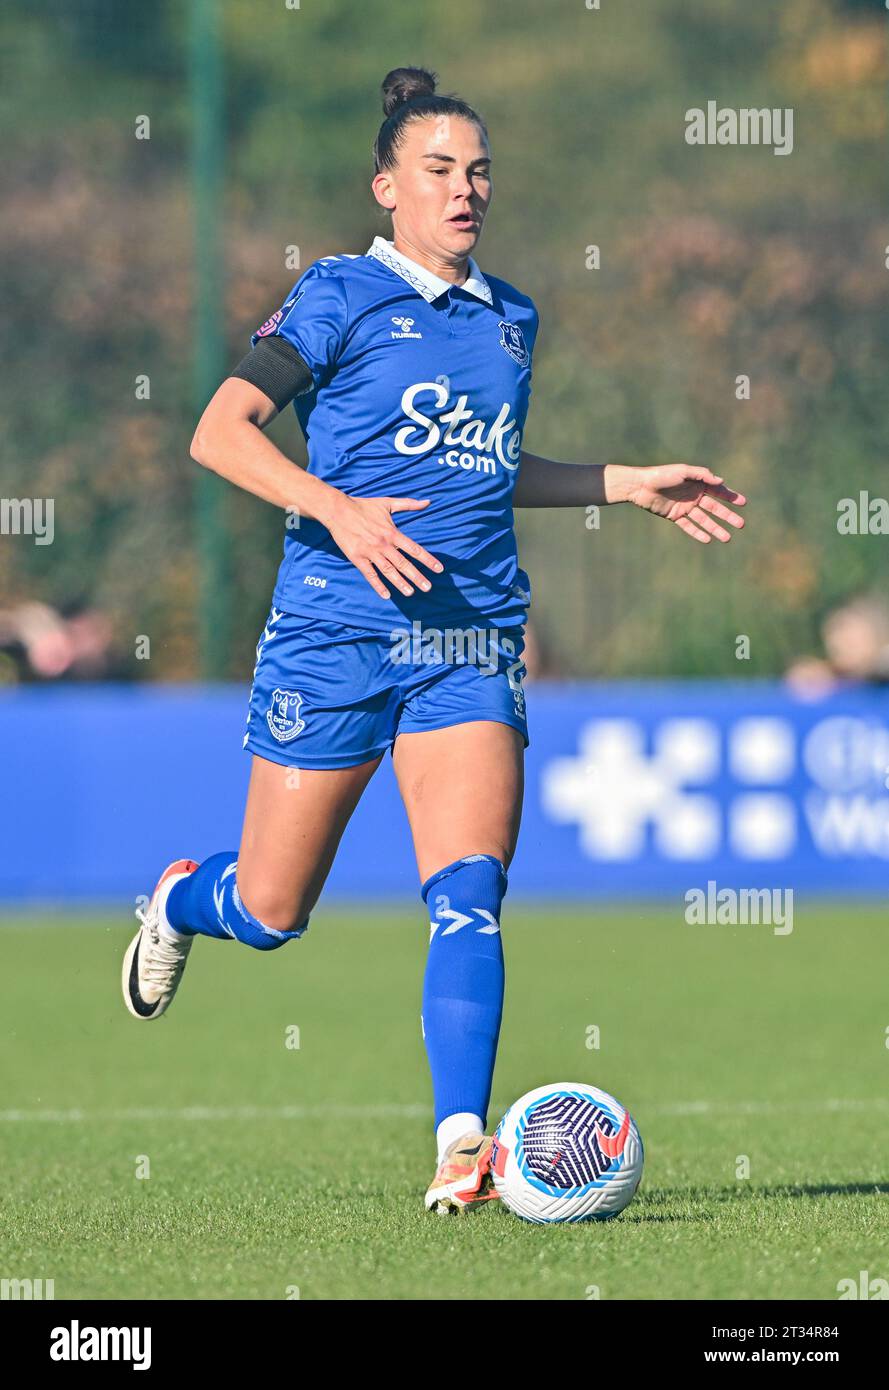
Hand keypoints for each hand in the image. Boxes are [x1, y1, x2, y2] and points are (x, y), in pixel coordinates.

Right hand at [324, 494, 442, 598]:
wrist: (338, 510)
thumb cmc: (364, 506)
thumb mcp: (388, 503)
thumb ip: (409, 504)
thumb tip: (428, 502)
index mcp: (392, 533)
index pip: (414, 549)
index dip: (427, 559)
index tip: (439, 569)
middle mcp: (383, 544)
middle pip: (403, 563)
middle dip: (417, 576)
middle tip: (428, 588)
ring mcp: (370, 552)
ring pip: (388, 571)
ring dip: (400, 583)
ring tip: (410, 593)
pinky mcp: (357, 558)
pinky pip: (369, 574)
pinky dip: (377, 585)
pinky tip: (386, 595)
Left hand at [622, 464, 745, 542]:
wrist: (640, 486)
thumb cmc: (662, 475)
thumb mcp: (683, 471)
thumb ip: (702, 475)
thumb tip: (721, 481)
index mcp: (697, 483)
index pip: (718, 491)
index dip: (730, 497)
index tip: (743, 503)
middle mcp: (693, 496)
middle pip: (714, 508)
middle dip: (728, 516)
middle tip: (741, 525)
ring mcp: (685, 507)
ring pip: (704, 520)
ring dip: (716, 528)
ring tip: (727, 538)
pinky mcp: (674, 516)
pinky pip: (688, 526)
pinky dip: (697, 533)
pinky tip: (708, 539)